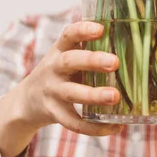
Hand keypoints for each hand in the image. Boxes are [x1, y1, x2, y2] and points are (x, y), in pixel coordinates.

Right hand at [0, 21, 121, 156]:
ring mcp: (52, 91)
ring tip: (115, 96)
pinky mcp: (54, 113)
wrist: (27, 101)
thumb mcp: (66, 56)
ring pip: (72, 93)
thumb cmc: (59, 73)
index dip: (83, 30)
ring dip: (93, 95)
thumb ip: (88, 50)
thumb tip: (130, 43)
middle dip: (92, 61)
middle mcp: (53, 68)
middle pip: (70, 61)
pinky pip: (73, 123)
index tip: (100, 29)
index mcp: (59, 50)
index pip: (69, 35)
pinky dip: (94, 128)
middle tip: (114, 62)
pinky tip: (114, 127)